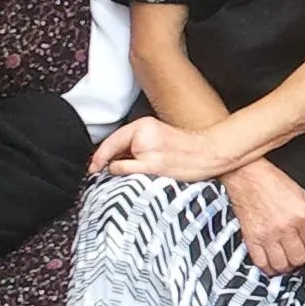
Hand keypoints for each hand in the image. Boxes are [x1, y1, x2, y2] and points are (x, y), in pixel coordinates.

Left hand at [92, 115, 242, 183]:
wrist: (210, 152)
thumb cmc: (187, 149)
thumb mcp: (160, 136)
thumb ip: (139, 143)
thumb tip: (116, 159)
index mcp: (145, 124)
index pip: (113, 139)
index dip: (100, 154)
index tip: (94, 164)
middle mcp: (144, 134)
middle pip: (112, 151)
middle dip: (105, 164)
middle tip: (104, 174)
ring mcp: (148, 150)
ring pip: (116, 164)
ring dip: (117, 173)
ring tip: (136, 176)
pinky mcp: (153, 165)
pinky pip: (126, 172)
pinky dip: (124, 177)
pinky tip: (136, 180)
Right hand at [221, 159, 304, 275]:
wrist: (247, 176)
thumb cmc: (273, 182)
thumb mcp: (303, 195)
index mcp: (301, 215)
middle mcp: (285, 227)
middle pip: (299, 257)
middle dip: (300, 255)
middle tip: (297, 249)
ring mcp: (267, 235)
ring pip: (282, 265)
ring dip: (286, 265)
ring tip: (286, 258)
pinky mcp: (251, 239)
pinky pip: (261, 263)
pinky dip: (268, 267)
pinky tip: (272, 263)